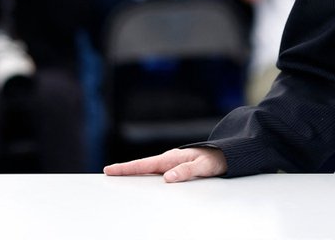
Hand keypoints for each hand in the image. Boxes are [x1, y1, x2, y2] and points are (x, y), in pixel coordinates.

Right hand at [103, 147, 227, 182]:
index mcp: (172, 158)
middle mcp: (169, 159)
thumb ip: (186, 171)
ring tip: (117, 177)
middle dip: (125, 170)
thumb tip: (168, 177)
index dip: (126, 168)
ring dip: (134, 172)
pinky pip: (156, 172)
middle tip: (107, 174)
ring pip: (148, 169)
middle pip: (142, 166)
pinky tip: (140, 180)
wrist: (227, 154)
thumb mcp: (203, 167)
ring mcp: (171, 163)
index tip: (109, 170)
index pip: (144, 164)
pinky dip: (145, 174)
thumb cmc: (216, 159)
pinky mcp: (175, 166)